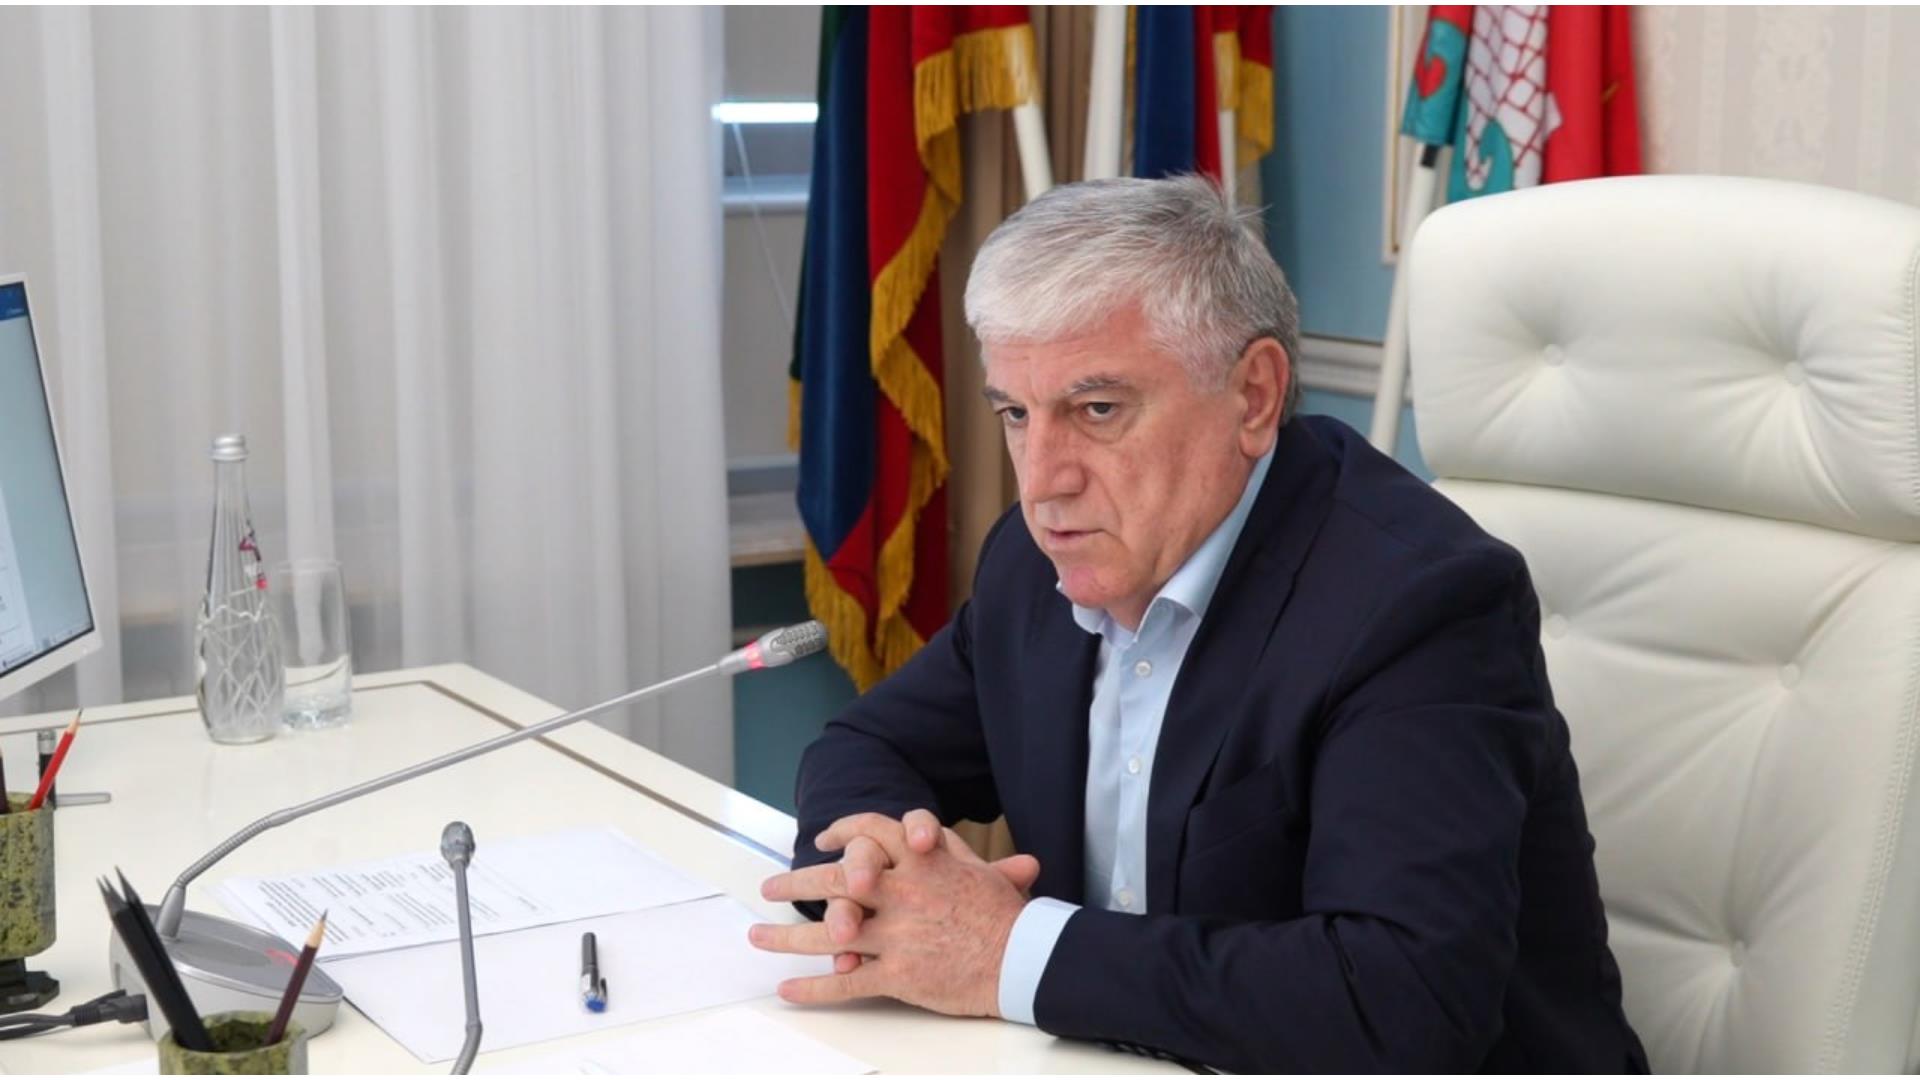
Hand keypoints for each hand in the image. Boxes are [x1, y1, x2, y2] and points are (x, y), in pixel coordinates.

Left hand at [753, 809, 1039, 1015]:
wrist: (1024, 959)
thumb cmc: (1007, 915)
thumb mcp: (981, 871)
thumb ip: (951, 852)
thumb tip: (935, 837)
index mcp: (921, 860)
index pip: (870, 831)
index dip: (842, 831)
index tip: (824, 838)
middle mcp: (900, 892)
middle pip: (834, 880)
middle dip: (795, 884)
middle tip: (770, 888)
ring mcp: (895, 935)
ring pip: (827, 934)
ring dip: (786, 937)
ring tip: (758, 937)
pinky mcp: (897, 975)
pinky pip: (845, 983)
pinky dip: (813, 988)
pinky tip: (788, 989)